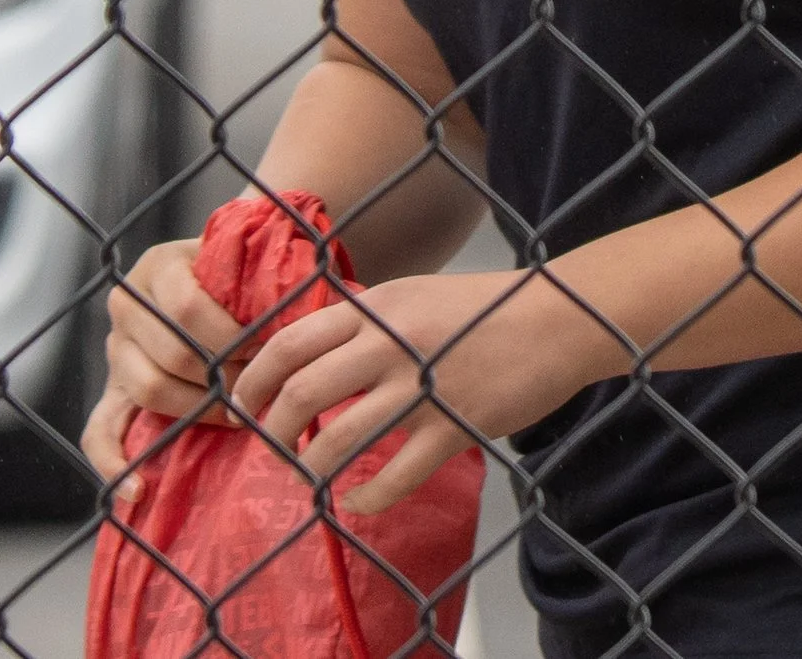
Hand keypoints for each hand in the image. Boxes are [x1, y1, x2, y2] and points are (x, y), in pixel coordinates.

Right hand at [82, 237, 250, 499]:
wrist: (213, 284)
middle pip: (174, 354)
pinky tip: (137, 490)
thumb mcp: (246, 261)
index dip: (232, 333)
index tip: (267, 347)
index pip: (188, 307)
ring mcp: (116, 351)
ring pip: (149, 389)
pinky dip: (114, 463)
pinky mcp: (112, 392)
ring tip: (237, 415)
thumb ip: (263, 275)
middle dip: (224, 375)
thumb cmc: (241, 276)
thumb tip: (295, 316)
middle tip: (260, 385)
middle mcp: (128, 305)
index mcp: (159, 266)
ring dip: (198, 409)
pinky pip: (98, 432)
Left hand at [231, 268, 619, 514]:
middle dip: (272, 429)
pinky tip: (356, 504)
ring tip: (308, 480)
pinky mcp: (452, 428)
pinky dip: (363, 500)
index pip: (290, 341)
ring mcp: (421, 388)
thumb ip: (368, 320)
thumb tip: (317, 351)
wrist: (558, 319)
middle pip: (302, 390)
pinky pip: (392, 477)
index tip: (244, 403)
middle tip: (272, 448)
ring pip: (338, 439)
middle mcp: (390, 343)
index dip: (254, 378)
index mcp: (378, 307)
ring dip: (310, 469)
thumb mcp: (416, 296)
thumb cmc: (488, 308)